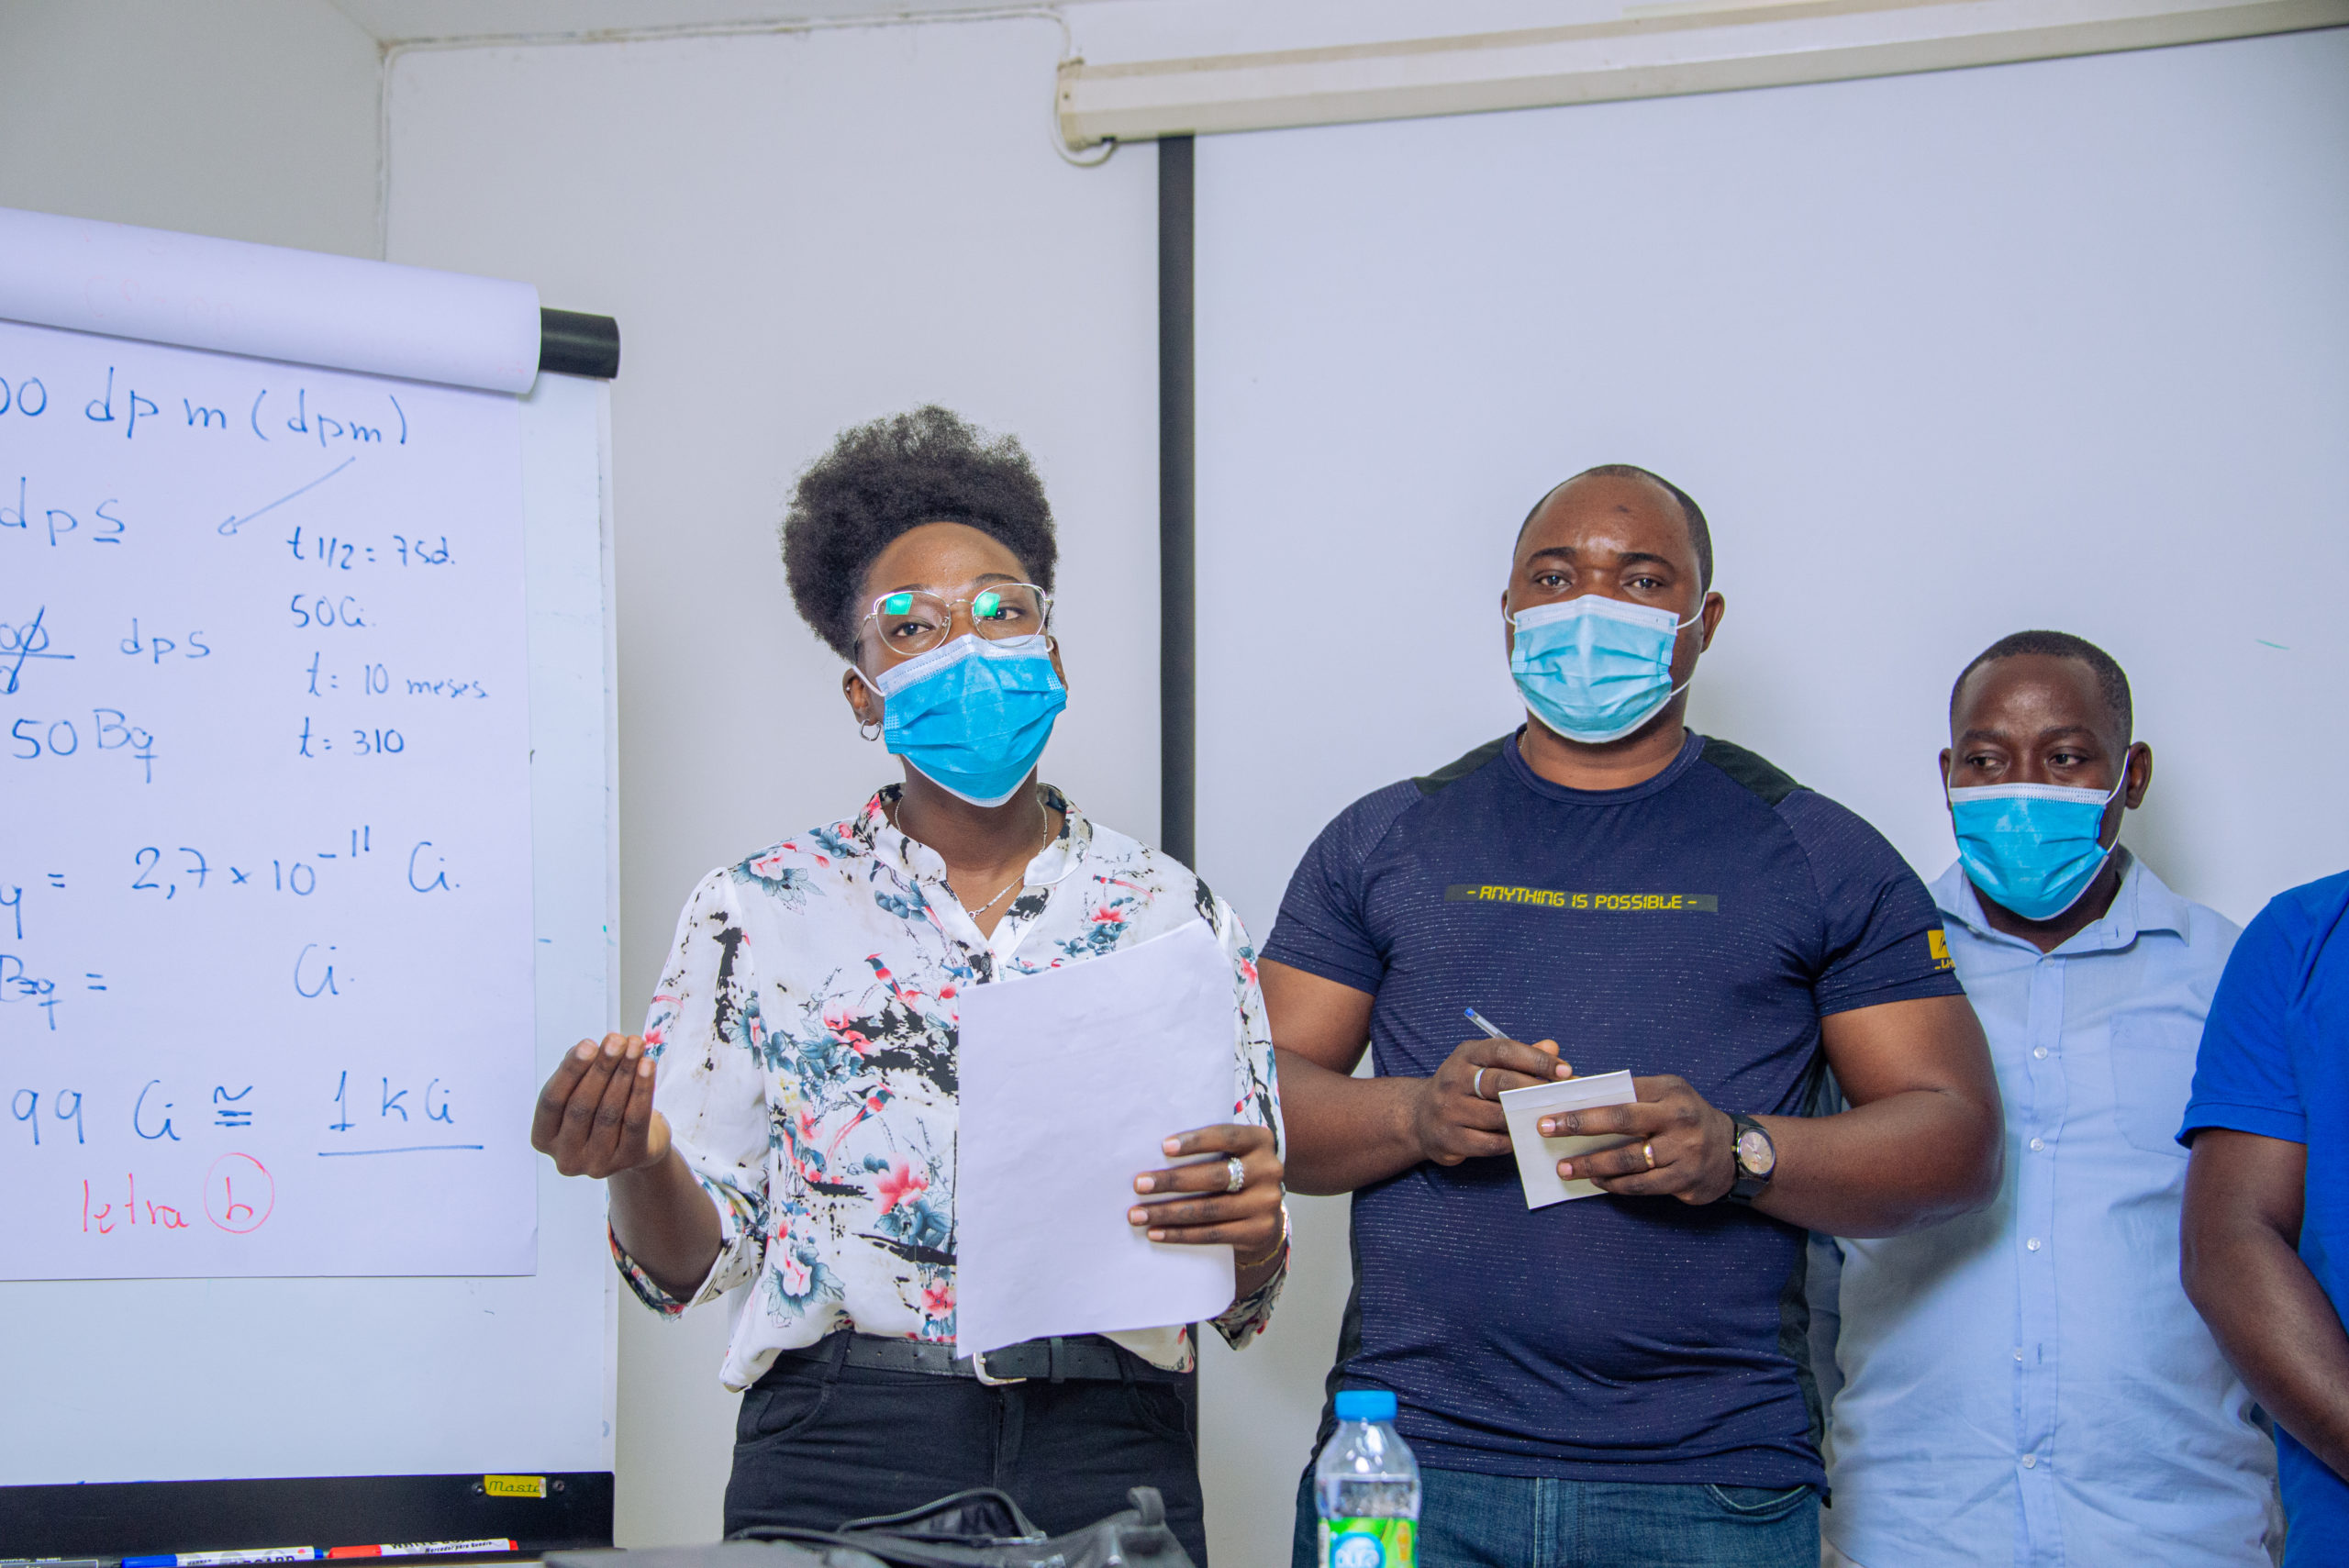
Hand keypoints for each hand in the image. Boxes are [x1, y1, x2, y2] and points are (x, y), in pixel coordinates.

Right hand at [531, 1033, 670, 1177]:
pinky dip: (642, 1089)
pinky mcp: (628, 1161)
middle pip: (581, 1106)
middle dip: (601, 1068)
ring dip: (624, 1073)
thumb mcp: (583, 1090)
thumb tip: (588, 1048)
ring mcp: (597, 1164)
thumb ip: (579, 1070)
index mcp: (544, 1138)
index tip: (588, 1043)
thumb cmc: (601, 1109)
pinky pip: (635, 1120)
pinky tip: (648, 1065)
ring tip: (635, 1045)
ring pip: (610, 1111)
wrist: (639, 1142)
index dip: (570, 1071)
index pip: (551, 1101)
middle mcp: (566, 1158)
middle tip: (616, 1039)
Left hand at [1129, 1123, 1283, 1259]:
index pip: (1226, 1136)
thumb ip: (1205, 1149)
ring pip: (1210, 1209)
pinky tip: (1156, 1233)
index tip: (1164, 1147)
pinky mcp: (1259, 1231)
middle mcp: (1268, 1170)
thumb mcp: (1230, 1152)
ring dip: (1168, 1213)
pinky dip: (1181, 1234)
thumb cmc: (1233, 1173)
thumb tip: (1151, 1155)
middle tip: (1139, 1184)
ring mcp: (1267, 1203)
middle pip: (1215, 1176)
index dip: (1196, 1141)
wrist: (1265, 1212)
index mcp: (1260, 1140)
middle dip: (1172, 1181)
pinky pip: (1213, 1234)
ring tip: (1138, 1214)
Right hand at [1410, 1035, 1575, 1165]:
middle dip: (1535, 1090)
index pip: (1503, 1050)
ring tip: (1548, 1120)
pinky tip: (1522, 1138)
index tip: (1566, 1071)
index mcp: (1466, 1055)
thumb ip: (1520, 1057)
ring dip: (1525, 1119)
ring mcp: (1448, 1109)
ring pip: (1497, 1116)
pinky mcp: (1449, 1138)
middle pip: (1501, 1083)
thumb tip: (1552, 1048)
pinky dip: (1510, 1142)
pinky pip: (1489, 1143)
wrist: (1418, 1117)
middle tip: (1564, 1098)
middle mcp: (1453, 1078)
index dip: (1536, 1059)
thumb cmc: (1464, 1088)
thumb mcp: (1485, 1065)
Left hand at [1538, 1073, 1735, 1203]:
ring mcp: (1684, 1151)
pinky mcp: (1686, 1179)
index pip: (1619, 1094)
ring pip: (1628, 1160)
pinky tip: (1597, 1181)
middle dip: (1580, 1126)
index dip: (1584, 1103)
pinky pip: (1642, 1185)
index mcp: (1669, 1091)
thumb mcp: (1666, 1095)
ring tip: (1566, 1168)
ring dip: (1592, 1165)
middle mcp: (1678, 1118)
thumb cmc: (1687, 1118)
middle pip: (1621, 1121)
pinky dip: (1615, 1184)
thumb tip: (1578, 1093)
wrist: (1735, 1151)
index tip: (1551, 1110)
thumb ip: (1630, 1095)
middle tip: (1548, 1132)